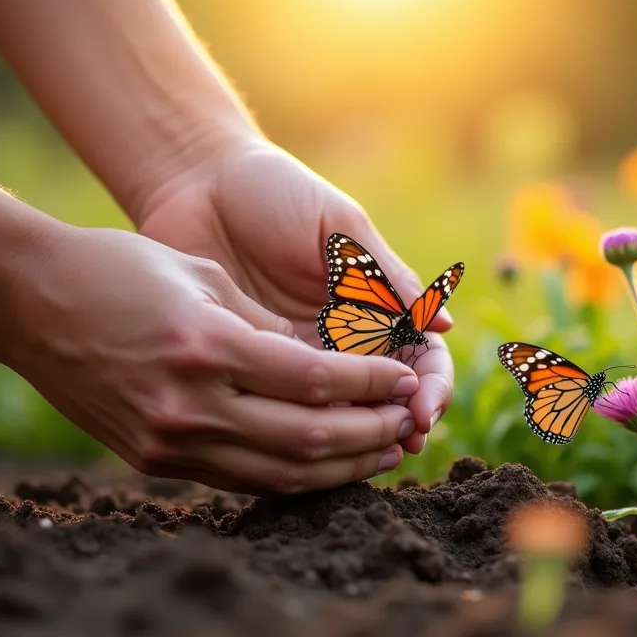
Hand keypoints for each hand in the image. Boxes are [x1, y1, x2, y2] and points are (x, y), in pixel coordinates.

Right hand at [0, 226, 420, 494]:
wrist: (27, 299)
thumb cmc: (119, 268)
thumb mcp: (204, 277)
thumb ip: (268, 327)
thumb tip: (333, 365)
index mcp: (208, 344)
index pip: (316, 381)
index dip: (373, 386)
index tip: (408, 381)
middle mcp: (190, 401)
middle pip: (308, 437)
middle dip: (370, 433)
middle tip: (409, 424)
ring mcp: (167, 438)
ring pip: (278, 473)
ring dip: (340, 468)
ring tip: (382, 453)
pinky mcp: (152, 459)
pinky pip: (239, 479)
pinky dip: (290, 477)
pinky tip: (324, 466)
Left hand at [129, 138, 454, 452]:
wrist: (194, 182)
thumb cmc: (272, 190)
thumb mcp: (336, 227)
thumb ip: (384, 276)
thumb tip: (443, 324)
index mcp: (373, 301)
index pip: (420, 355)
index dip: (430, 385)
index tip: (424, 407)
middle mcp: (342, 336)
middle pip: (390, 394)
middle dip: (402, 422)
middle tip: (400, 442)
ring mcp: (297, 355)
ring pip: (341, 411)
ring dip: (357, 436)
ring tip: (362, 454)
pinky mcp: (250, 366)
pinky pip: (282, 409)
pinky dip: (300, 431)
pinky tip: (306, 445)